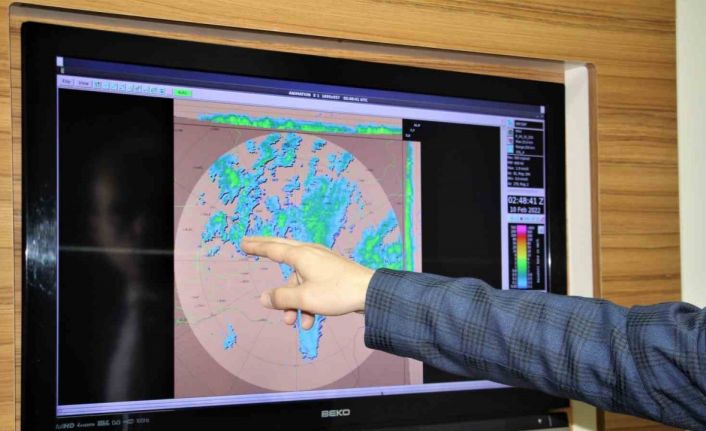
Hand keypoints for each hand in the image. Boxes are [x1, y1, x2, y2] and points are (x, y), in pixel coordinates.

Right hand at [240, 236, 373, 328]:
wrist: (370, 293)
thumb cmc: (336, 292)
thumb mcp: (303, 298)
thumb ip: (281, 298)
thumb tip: (264, 298)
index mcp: (301, 255)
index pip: (272, 248)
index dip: (256, 246)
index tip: (243, 242)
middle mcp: (310, 254)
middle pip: (282, 252)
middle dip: (265, 252)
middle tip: (248, 246)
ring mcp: (322, 263)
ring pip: (298, 280)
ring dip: (293, 301)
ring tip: (293, 321)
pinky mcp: (331, 273)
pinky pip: (311, 286)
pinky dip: (307, 302)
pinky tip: (309, 321)